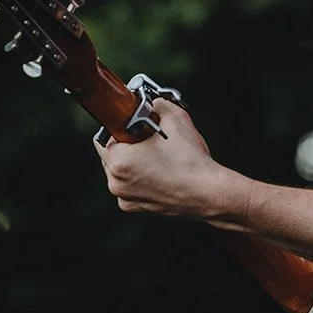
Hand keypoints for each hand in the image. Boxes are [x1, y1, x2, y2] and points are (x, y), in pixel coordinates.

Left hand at [94, 99, 238, 219]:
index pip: (103, 136)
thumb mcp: (175, 119)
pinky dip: (139, 179)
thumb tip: (151, 104)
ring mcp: (125, 198)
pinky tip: (160, 172)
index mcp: (118, 161)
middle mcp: (116, 183)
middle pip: (110, 155)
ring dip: (132, 162)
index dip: (120, 126)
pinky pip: (130, 187)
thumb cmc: (191, 161)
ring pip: (120, 172)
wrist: (209, 194)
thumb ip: (156, 105)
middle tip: (148, 139)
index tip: (133, 124)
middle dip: (126, 144)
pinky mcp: (136, 208)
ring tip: (157, 156)